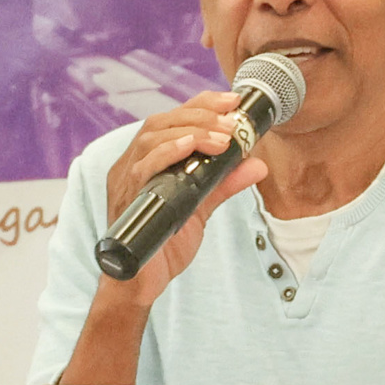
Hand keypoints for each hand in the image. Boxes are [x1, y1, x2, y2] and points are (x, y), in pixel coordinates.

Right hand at [102, 91, 267, 305]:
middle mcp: (133, 163)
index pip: (172, 118)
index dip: (201, 104)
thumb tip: (257, 163)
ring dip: (191, 131)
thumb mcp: (201, 207)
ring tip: (224, 138)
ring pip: (152, 137)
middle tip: (234, 120)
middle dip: (200, 114)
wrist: (143, 283)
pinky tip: (189, 147)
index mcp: (148, 159)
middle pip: (161, 121)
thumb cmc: (164, 244)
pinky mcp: (126, 198)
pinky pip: (143, 167)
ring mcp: (126, 179)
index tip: (233, 100)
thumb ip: (224, 183)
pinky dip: (167, 152)